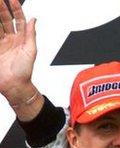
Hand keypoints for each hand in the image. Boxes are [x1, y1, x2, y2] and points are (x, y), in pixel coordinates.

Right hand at [0, 0, 40, 119]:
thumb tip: (34, 20)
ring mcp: (1, 43)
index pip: (19, 20)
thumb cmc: (25, 71)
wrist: (15, 85)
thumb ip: (31, 34)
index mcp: (22, 39)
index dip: (16, 9)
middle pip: (6, 20)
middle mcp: (11, 40)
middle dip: (2, 9)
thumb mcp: (31, 51)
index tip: (11, 0)